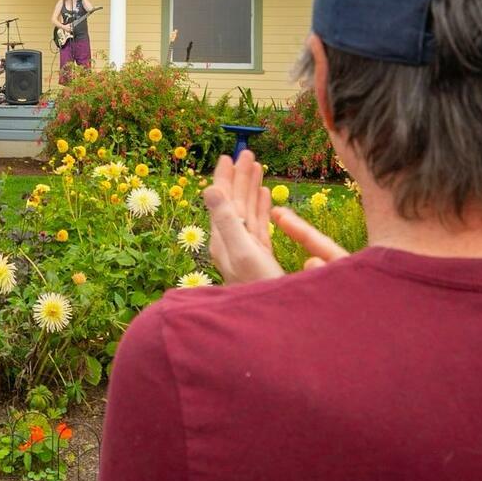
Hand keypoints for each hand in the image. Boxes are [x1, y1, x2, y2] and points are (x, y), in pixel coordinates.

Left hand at [203, 152, 346, 283]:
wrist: (271, 327)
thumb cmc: (258, 291)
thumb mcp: (243, 253)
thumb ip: (227, 221)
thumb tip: (210, 188)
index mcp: (224, 238)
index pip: (221, 200)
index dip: (224, 177)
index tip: (227, 155)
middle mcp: (231, 242)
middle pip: (234, 201)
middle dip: (239, 177)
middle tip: (246, 152)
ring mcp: (246, 250)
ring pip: (247, 211)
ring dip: (251, 188)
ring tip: (257, 166)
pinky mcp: (261, 258)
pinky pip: (260, 225)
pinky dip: (262, 208)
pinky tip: (267, 196)